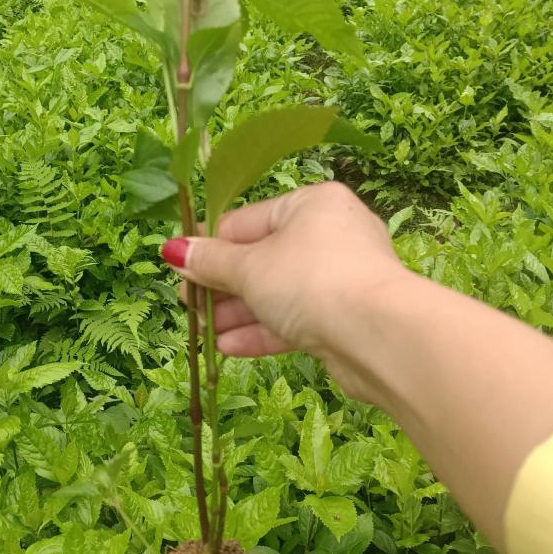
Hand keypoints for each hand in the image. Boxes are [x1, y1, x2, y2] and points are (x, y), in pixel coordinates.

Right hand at [161, 182, 409, 402]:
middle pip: (262, 259)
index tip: (179, 270)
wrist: (378, 335)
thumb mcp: (249, 267)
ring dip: (238, 314)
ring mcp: (340, 279)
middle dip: (222, 287)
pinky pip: (296, 320)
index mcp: (310, 205)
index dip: (210, 247)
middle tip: (189, 308)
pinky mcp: (345, 319)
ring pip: (277, 293)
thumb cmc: (309, 280)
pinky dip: (263, 331)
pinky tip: (228, 348)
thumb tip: (174, 251)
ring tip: (204, 334)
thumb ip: (211, 262)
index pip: (246, 221)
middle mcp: (330, 235)